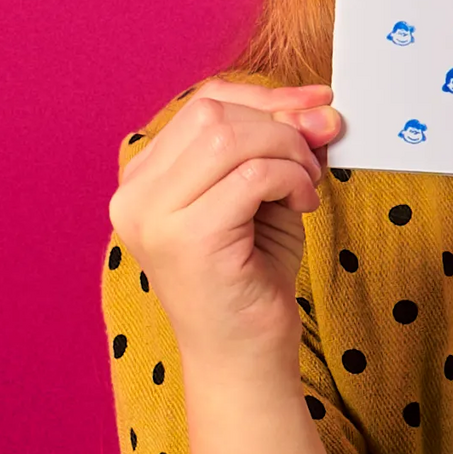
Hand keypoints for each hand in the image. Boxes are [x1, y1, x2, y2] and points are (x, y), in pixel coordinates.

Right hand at [108, 81, 342, 373]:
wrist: (243, 357)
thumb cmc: (250, 278)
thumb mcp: (260, 195)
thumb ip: (275, 147)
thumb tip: (317, 106)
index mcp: (142, 181)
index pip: (201, 105)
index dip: (263, 96)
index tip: (314, 105)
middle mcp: (134, 197)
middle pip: (212, 114)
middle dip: (279, 123)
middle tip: (317, 156)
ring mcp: (154, 218)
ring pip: (230, 139)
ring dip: (286, 152)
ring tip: (306, 185)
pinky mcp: (187, 239)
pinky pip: (250, 176)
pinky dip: (290, 179)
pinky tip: (303, 204)